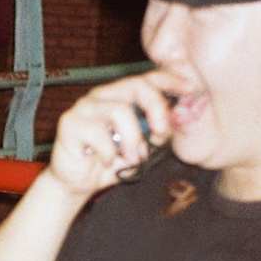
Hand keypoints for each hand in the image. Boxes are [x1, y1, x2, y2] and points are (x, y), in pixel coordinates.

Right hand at [45, 73, 182, 196]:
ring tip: (132, 158)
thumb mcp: (142, 147)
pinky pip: (98, 133)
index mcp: (121, 96)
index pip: (147, 78)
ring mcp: (84, 107)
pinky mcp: (70, 123)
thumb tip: (178, 120)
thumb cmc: (110, 161)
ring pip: (120, 110)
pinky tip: (107, 161)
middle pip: (137, 86)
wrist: (77, 182)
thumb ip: (157, 133)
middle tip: (161, 135)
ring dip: (133, 139)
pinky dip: (109, 152)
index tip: (190, 89)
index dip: (170, 80)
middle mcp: (102, 95)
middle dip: (157, 110)